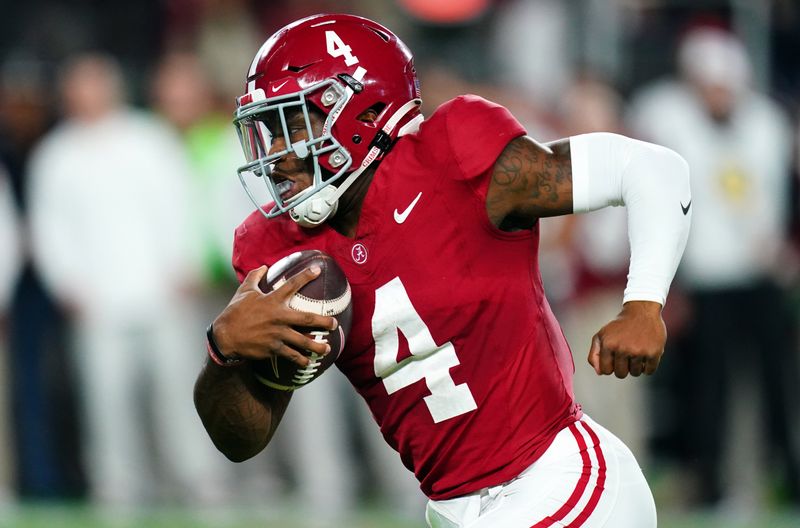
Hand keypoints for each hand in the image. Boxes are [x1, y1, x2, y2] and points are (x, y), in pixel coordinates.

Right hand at [211, 265, 337, 366]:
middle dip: (323, 321)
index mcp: (271, 300)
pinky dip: (300, 360)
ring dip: (316, 346)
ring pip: (302, 341)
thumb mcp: (244, 291)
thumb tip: (264, 266)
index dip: (306, 276)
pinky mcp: (272, 348)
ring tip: (327, 349)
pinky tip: (308, 363)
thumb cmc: (235, 311)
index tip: (318, 270)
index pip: (292, 285)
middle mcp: (277, 317)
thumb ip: (255, 277)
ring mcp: (276, 334)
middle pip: (306, 318)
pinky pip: (290, 355)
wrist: (225, 336)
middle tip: (334, 324)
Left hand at [588, 301, 665, 377]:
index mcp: (608, 345)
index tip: (614, 356)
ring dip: (636, 366)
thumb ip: (594, 354)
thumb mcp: (601, 335)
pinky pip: (649, 371)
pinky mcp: (654, 352)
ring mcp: (639, 351)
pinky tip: (646, 354)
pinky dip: (648, 366)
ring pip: (635, 373)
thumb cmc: (619, 326)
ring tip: (636, 352)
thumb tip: (599, 372)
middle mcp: (623, 349)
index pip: (606, 371)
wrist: (642, 311)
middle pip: (621, 374)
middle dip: (623, 367)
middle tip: (626, 354)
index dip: (610, 366)